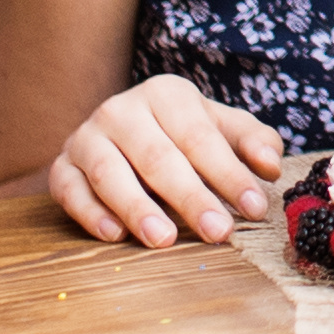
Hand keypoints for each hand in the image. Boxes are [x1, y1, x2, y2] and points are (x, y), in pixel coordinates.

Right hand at [49, 75, 288, 248]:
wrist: (119, 136)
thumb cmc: (180, 135)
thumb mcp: (219, 129)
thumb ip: (251, 142)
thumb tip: (272, 165)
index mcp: (165, 94)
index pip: (201, 137)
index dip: (230, 174)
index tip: (256, 208)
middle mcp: (121, 110)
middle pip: (159, 157)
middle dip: (192, 197)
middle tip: (219, 232)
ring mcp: (86, 137)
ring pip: (110, 173)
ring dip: (137, 208)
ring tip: (164, 240)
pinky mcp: (62, 166)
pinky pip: (69, 188)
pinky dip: (89, 212)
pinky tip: (114, 235)